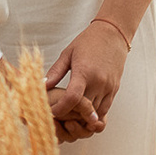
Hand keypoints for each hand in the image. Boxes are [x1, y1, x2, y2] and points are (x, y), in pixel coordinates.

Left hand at [44, 19, 128, 143]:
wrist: (113, 35)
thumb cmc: (88, 42)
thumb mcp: (67, 54)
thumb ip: (55, 72)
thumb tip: (41, 86)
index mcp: (85, 72)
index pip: (72, 98)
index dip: (60, 109)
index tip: (51, 112)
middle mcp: (99, 82)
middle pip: (84, 110)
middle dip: (70, 117)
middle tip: (57, 119)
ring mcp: (109, 88)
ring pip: (96, 114)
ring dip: (83, 119)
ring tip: (69, 119)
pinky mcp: (114, 90)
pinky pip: (105, 109)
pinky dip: (94, 115)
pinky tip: (82, 114)